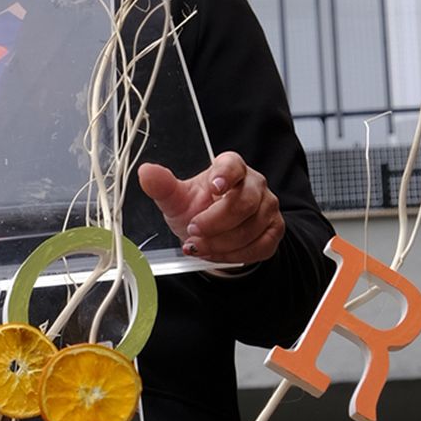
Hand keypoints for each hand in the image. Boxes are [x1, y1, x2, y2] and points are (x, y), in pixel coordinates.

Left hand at [137, 153, 284, 267]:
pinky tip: (215, 254)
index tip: (214, 187)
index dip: (225, 175)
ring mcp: (268, 207)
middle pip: (244, 202)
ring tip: (198, 246)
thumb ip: (162, 186)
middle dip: (215, 222)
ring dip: (221, 242)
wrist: (212, 233)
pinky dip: (233, 255)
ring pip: (251, 227)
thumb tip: (146, 172)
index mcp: (231, 167)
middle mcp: (254, 184)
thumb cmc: (197, 209)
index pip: (233, 166)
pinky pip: (259, 246)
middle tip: (193, 231)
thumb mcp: (176, 199)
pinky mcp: (274, 230)